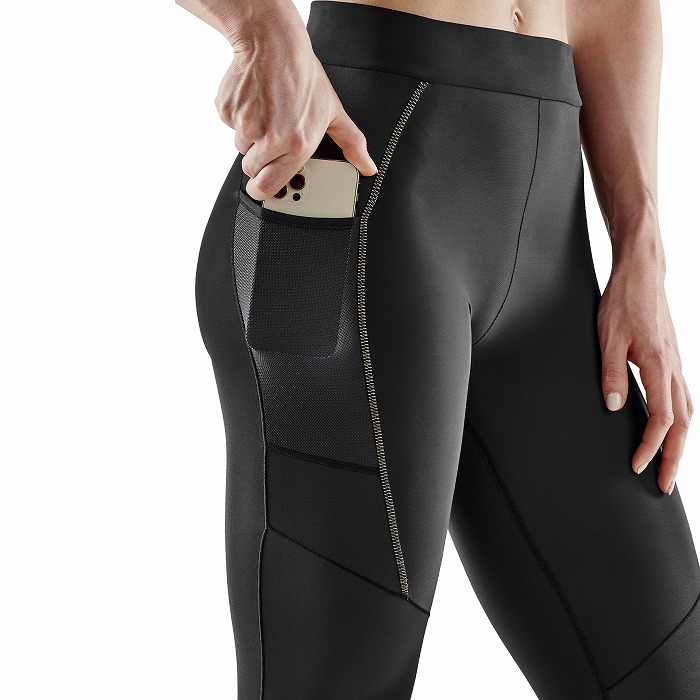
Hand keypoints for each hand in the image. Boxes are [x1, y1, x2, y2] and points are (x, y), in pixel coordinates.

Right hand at [215, 16, 376, 199]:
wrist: (274, 43)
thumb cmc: (304, 77)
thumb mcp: (334, 112)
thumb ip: (351, 144)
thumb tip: (368, 167)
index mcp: (296, 146)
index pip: (269, 187)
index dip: (263, 189)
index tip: (263, 186)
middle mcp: (271, 139)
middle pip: (251, 169)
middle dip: (258, 159)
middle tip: (270, 137)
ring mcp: (246, 124)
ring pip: (241, 145)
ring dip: (250, 134)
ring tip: (267, 111)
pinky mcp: (228, 111)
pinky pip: (229, 124)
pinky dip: (238, 115)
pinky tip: (254, 100)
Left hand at [598, 247, 692, 493]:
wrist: (642, 275)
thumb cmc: (622, 302)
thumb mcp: (607, 337)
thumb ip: (610, 373)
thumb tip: (614, 406)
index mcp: (659, 365)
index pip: (662, 419)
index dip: (650, 446)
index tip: (636, 466)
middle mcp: (675, 368)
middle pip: (683, 424)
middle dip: (675, 458)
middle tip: (665, 485)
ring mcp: (678, 364)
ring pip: (689, 413)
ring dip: (681, 443)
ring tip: (670, 466)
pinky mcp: (675, 360)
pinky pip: (685, 399)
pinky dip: (682, 422)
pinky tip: (673, 431)